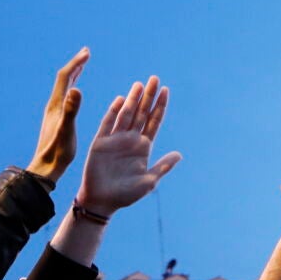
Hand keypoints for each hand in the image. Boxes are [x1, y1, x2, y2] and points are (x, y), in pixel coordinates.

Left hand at [26, 48, 87, 183]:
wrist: (45, 169)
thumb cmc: (57, 152)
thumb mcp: (67, 130)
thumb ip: (71, 110)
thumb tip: (76, 89)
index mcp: (56, 105)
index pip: (65, 77)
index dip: (76, 63)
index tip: (87, 52)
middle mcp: (53, 106)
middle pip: (63, 79)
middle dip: (75, 65)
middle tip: (86, 53)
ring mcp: (54, 114)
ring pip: (64, 88)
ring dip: (73, 75)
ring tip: (82, 67)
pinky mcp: (56, 121)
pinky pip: (65, 99)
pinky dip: (72, 90)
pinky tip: (76, 95)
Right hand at [75, 76, 181, 216]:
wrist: (102, 201)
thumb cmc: (126, 195)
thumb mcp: (149, 181)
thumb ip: (162, 167)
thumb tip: (179, 155)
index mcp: (143, 147)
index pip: (154, 122)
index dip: (159, 107)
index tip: (166, 90)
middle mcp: (130, 140)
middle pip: (142, 113)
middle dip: (148, 97)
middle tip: (155, 79)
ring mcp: (115, 140)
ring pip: (126, 114)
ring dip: (133, 100)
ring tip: (140, 84)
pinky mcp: (101, 142)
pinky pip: (108, 123)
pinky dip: (114, 111)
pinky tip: (121, 100)